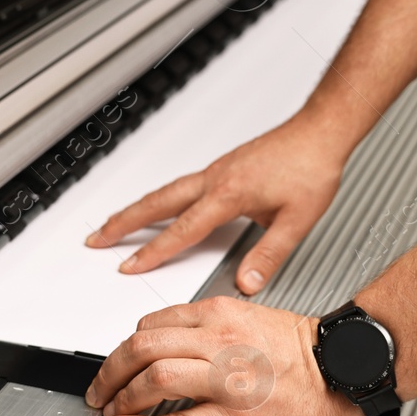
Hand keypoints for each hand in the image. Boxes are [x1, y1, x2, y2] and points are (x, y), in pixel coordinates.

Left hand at [82, 297, 362, 415]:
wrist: (342, 369)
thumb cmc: (301, 348)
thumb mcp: (248, 316)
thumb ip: (206, 325)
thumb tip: (164, 340)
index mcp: (219, 314)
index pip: (151, 325)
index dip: (125, 347)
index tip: (118, 362)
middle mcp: (219, 342)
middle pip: (142, 348)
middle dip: (110, 371)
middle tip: (99, 389)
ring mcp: (227, 380)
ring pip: (154, 380)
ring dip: (122, 397)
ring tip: (111, 411)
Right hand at [85, 113, 343, 293]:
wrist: (320, 132)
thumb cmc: (311, 167)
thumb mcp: (296, 219)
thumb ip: (269, 254)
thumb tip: (247, 283)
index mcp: (228, 194)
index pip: (182, 229)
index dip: (153, 251)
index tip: (130, 266)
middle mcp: (214, 179)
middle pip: (156, 203)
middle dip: (122, 222)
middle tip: (96, 239)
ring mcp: (215, 171)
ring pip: (164, 192)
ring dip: (135, 208)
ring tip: (114, 224)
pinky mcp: (222, 168)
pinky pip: (178, 185)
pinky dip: (157, 198)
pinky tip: (157, 206)